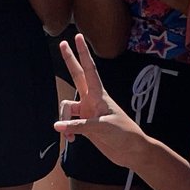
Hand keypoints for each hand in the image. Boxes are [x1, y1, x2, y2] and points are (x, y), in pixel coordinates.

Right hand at [54, 32, 145, 164]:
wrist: (132, 152)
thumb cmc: (124, 134)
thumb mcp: (102, 128)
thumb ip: (78, 126)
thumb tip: (57, 125)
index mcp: (99, 95)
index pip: (89, 69)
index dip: (82, 53)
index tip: (77, 37)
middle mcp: (91, 100)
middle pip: (77, 75)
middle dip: (69, 60)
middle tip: (62, 43)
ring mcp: (88, 112)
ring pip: (66, 108)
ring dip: (64, 119)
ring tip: (70, 136)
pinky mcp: (86, 125)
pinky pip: (69, 123)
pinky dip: (67, 131)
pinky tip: (72, 140)